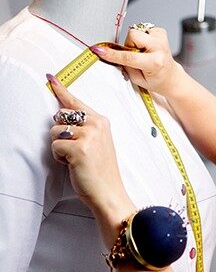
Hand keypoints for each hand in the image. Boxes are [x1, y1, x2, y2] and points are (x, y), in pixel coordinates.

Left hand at [48, 75, 135, 243]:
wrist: (109, 192)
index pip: (76, 102)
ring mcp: (88, 136)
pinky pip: (54, 146)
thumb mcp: (97, 143)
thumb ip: (84, 127)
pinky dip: (59, 158)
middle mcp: (96, 124)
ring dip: (59, 146)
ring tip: (75, 158)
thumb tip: (62, 117)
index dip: (60, 90)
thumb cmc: (101, 171)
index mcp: (101, 121)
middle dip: (60, 133)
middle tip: (75, 149)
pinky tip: (74, 165)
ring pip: (54, 131)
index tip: (50, 78)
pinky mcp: (78, 148)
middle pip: (59, 116)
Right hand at [91, 27, 183, 97]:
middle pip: (132, 35)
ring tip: (144, 53)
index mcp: (155, 62)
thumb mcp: (138, 79)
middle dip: (128, 45)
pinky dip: (141, 39)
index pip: (129, 57)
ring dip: (135, 43)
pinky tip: (148, 48)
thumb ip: (125, 66)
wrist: (171, 77)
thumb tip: (112, 53)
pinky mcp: (160, 31)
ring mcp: (161, 37)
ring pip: (136, 32)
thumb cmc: (156, 79)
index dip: (113, 54)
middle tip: (135, 56)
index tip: (100, 51)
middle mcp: (160, 47)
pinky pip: (141, 30)